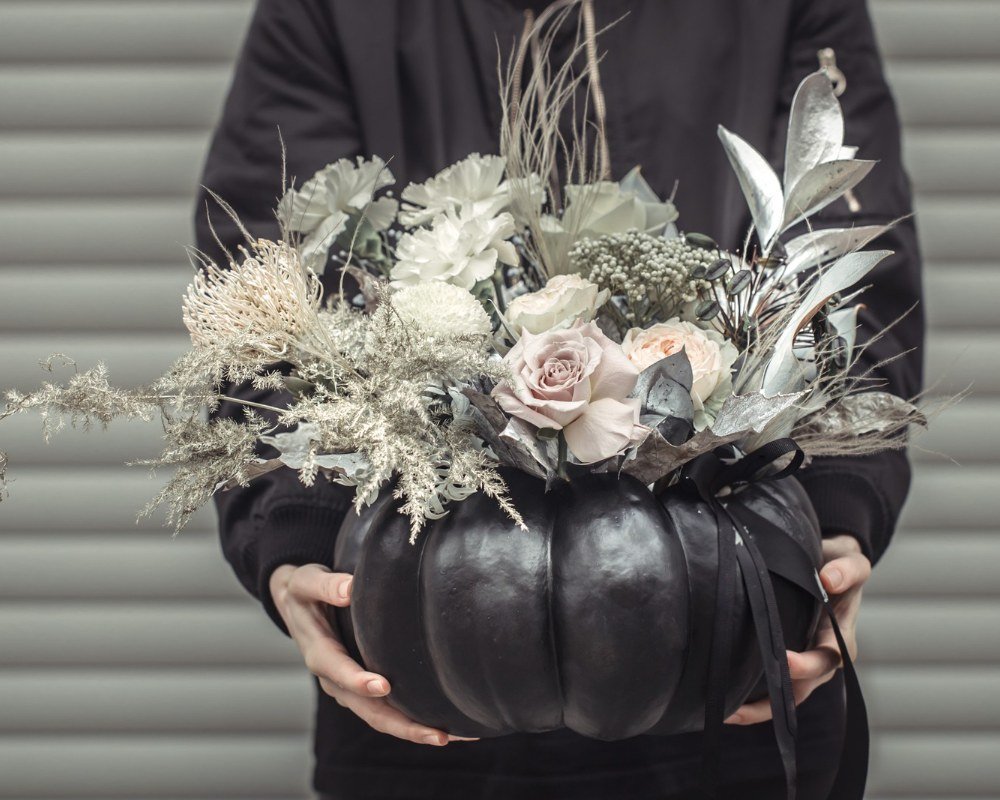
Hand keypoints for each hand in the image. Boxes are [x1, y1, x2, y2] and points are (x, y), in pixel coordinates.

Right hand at [270, 563, 474, 744]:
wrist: (295, 606)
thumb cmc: (304, 593)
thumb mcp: (306, 583)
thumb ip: (327, 585)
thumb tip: (350, 588)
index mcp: (319, 654)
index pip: (339, 672)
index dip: (358, 681)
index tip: (383, 686)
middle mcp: (334, 679)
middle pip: (368, 710)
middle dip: (402, 726)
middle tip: (439, 735)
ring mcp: (348, 688)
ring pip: (380, 717)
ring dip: (412, 730)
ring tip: (449, 736)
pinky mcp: (361, 689)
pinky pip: (386, 710)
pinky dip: (411, 720)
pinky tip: (441, 724)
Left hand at [725, 534, 870, 724]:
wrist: (832, 565)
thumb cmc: (841, 566)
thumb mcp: (852, 561)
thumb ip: (848, 569)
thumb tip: (830, 579)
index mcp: (841, 637)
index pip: (827, 658)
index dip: (805, 664)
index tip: (784, 661)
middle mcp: (823, 655)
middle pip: (802, 688)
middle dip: (773, 700)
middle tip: (738, 705)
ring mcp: (805, 660)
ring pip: (786, 696)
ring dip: (759, 708)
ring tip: (726, 712)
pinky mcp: (787, 657)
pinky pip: (774, 686)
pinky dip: (754, 697)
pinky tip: (726, 701)